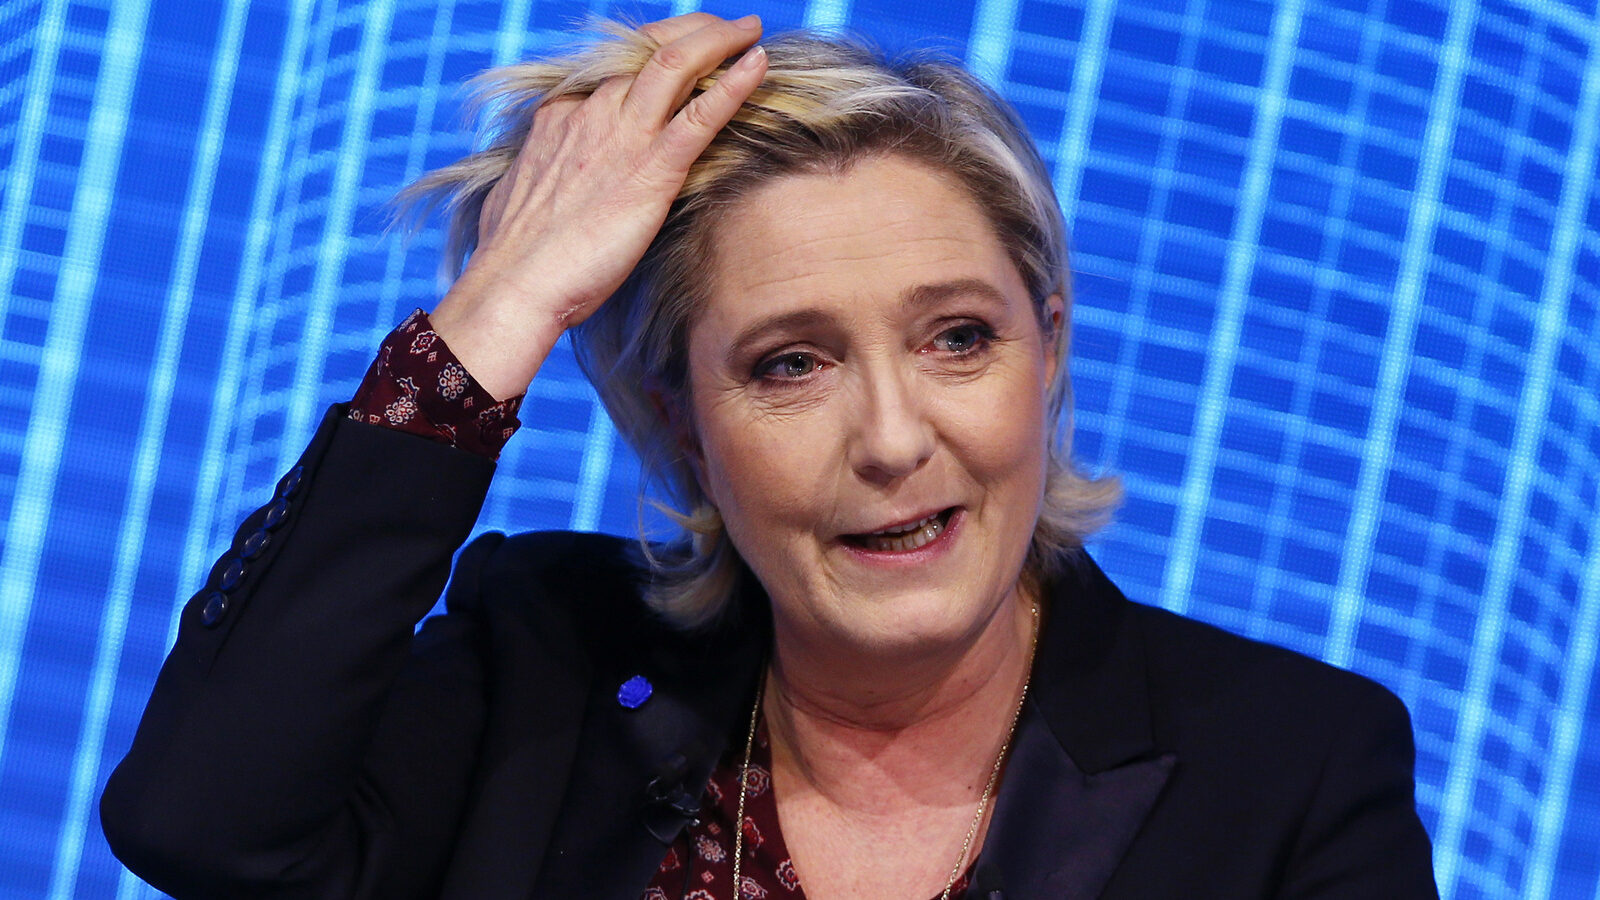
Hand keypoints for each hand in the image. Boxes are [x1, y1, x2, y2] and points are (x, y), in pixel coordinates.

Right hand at [429, 13, 767, 400]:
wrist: (514, 284)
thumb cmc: (513, 256)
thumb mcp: (518, 196)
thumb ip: (542, 175)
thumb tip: (541, 183)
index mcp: (560, 117)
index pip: (614, 68)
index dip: (652, 52)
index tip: (680, 51)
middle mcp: (591, 113)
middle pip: (648, 50)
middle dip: (693, 30)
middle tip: (727, 28)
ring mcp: (621, 137)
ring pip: (676, 63)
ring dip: (718, 39)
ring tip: (750, 29)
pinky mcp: (649, 171)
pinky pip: (700, 116)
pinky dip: (734, 85)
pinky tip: (759, 65)